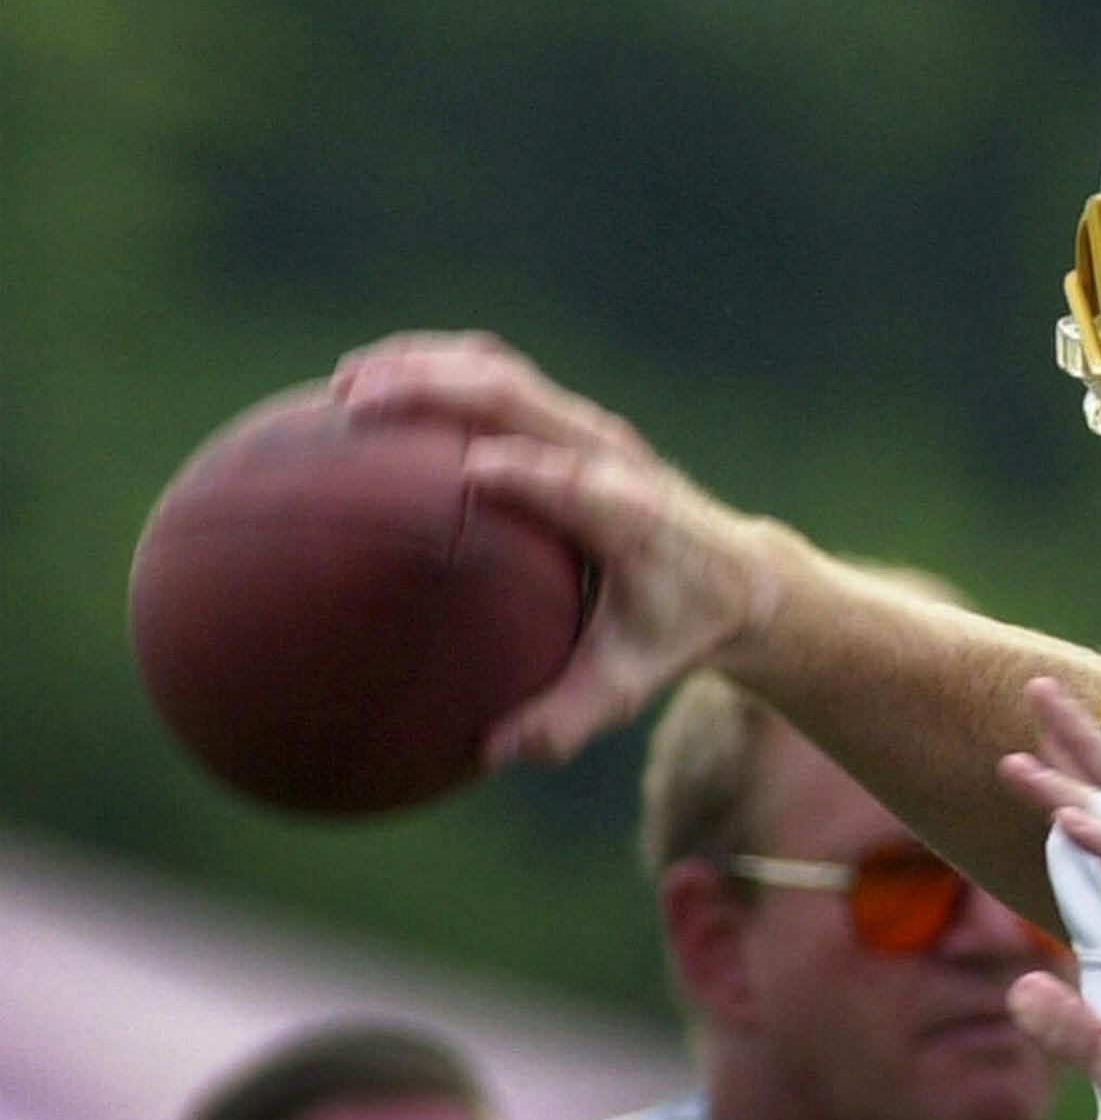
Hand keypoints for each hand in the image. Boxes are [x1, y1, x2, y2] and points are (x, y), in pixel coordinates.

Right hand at [333, 332, 796, 766]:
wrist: (738, 576)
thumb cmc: (676, 632)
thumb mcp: (632, 683)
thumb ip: (568, 718)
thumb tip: (490, 754)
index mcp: (630, 517)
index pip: (575, 485)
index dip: (530, 473)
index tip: (468, 475)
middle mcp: (610, 458)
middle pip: (522, 401)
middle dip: (439, 390)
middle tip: (356, 404)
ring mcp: (591, 431)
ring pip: (503, 374)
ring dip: (424, 365)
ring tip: (343, 382)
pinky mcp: (572, 423)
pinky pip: (500, 381)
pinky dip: (435, 372)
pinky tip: (371, 388)